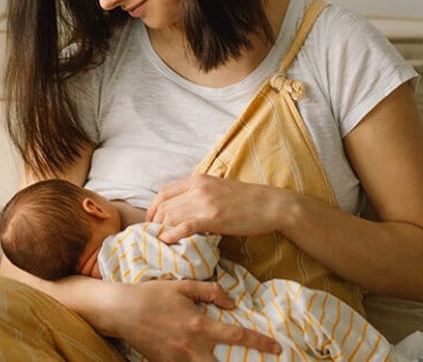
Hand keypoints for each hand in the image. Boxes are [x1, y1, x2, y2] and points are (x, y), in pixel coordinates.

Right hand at [110, 280, 280, 360]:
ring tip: (225, 360)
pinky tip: (199, 358)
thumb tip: (232, 302)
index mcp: (199, 325)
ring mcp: (178, 360)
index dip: (260, 343)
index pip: (237, 336)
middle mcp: (192, 348)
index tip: (276, 348)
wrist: (122, 310)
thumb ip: (209, 292)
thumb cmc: (153, 294)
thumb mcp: (182, 286)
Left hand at [146, 174, 288, 242]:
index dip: (152, 209)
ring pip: (171, 216)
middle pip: (164, 206)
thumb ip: (198, 194)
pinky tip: (168, 241)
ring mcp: (206, 202)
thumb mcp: (217, 188)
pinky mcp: (214, 218)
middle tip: (153, 237)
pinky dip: (173, 234)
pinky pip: (186, 226)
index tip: (151, 223)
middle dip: (154, 223)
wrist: (272, 204)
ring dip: (161, 230)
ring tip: (159, 243)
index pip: (163, 192)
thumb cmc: (246, 200)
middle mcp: (198, 188)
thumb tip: (181, 208)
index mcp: (198, 180)